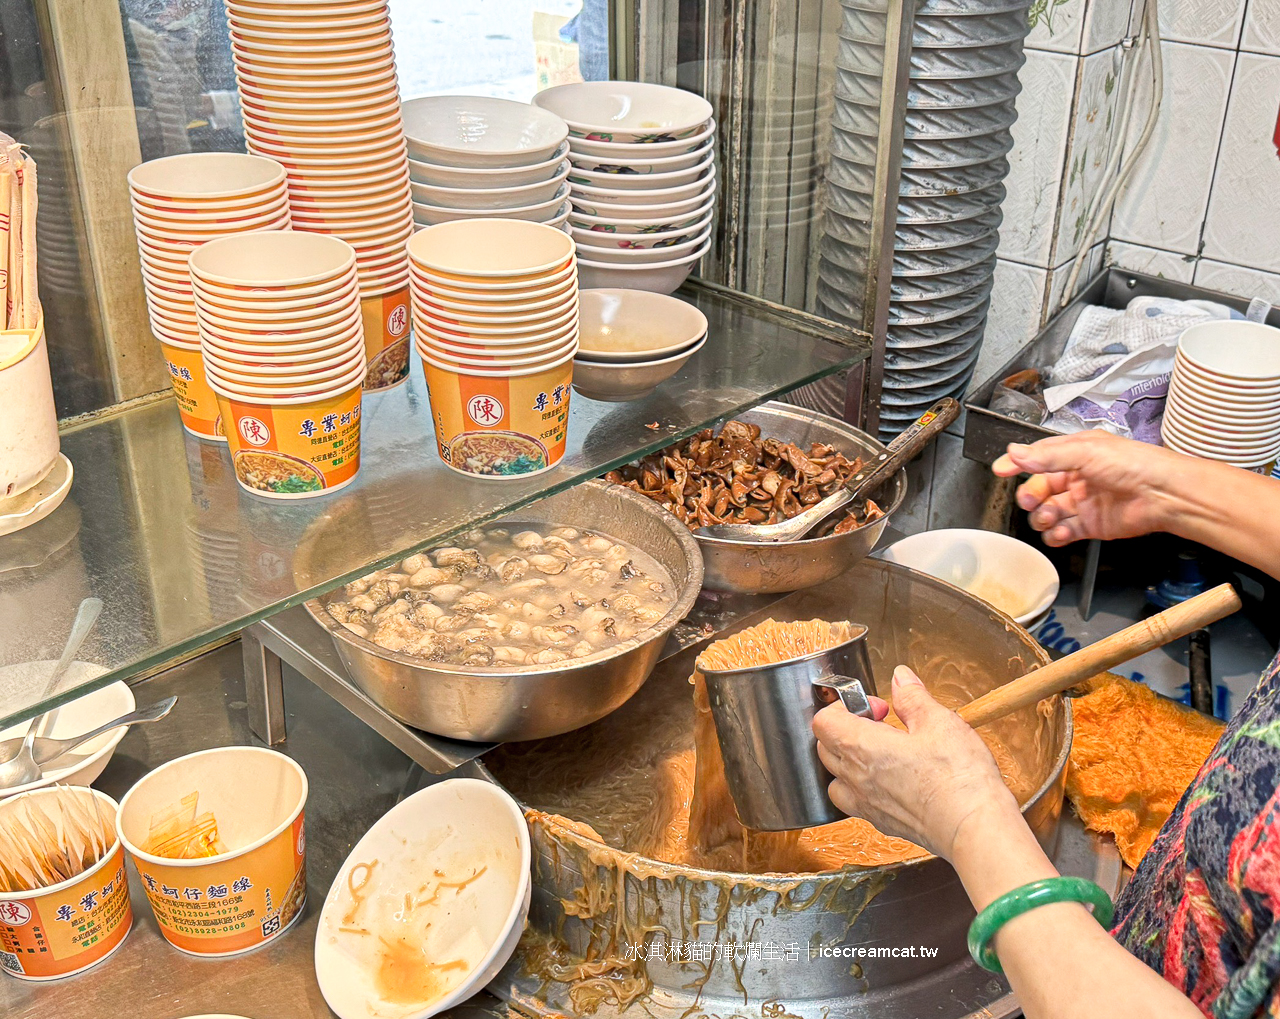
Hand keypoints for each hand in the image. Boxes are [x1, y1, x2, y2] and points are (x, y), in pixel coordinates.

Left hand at [812, 666, 1016, 859]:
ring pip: (836, 780)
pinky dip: (863, 789)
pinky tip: (892, 781)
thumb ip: (912, 697)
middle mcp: (855, 778)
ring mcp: (866, 804)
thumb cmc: (957, 776)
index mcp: (861, 747)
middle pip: (826, 748)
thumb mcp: (938, 721)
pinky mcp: (882, 823)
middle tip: (883, 725)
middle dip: (847, 729)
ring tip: (882, 754)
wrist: (974, 827)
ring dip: (849, 763)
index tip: (877, 707)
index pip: (824, 721)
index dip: (845, 706)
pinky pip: (856, 803)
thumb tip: (900, 678)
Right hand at [991, 431, 1184, 545]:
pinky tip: (1060, 532)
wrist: (1165, 495)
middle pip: (1039, 488)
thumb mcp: (1086, 451)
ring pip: (1047, 512)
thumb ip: (1047, 455)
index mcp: (1076, 454)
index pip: (1038, 458)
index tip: (1000, 469)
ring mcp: (1083, 502)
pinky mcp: (1091, 525)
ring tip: (1049, 518)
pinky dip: (1056, 535)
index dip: (1018, 463)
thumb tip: (1015, 452)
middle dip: (1030, 495)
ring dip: (1041, 517)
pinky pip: (1063, 532)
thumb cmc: (1135, 464)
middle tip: (1032, 500)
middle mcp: (1077, 477)